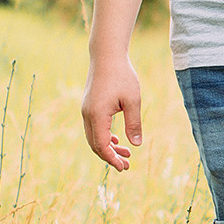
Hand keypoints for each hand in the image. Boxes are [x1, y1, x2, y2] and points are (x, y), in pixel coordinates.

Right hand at [82, 56, 142, 172]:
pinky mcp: (89, 106)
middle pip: (95, 144)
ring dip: (108, 148)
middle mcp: (87, 115)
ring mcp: (86, 110)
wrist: (107, 56)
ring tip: (127, 154)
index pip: (101, 145)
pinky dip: (104, 137)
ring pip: (94, 137)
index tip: (123, 167)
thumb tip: (136, 145)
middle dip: (110, 157)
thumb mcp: (133, 101)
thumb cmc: (122, 76)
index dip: (112, 159)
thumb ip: (134, 124)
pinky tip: (117, 140)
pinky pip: (94, 128)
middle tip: (127, 166)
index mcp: (97, 115)